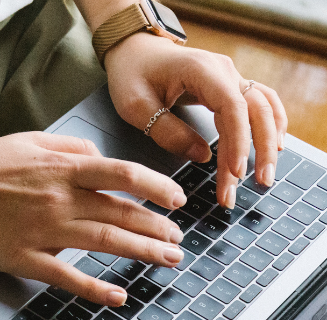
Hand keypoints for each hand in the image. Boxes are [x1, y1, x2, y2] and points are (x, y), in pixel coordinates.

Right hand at [0, 132, 185, 306]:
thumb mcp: (30, 140)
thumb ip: (70, 147)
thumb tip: (100, 157)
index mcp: (62, 169)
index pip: (123, 175)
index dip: (157, 187)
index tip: (177, 199)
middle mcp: (59, 199)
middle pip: (122, 213)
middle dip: (158, 227)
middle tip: (178, 240)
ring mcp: (44, 230)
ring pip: (105, 241)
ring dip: (142, 252)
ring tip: (167, 259)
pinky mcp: (24, 257)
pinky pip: (67, 276)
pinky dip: (96, 288)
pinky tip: (118, 295)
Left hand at [105, 33, 287, 207]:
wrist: (135, 50)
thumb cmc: (132, 74)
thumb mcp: (135, 105)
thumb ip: (167, 131)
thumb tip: (202, 156)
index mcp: (200, 70)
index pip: (232, 107)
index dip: (238, 140)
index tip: (236, 171)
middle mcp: (223, 71)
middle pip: (256, 109)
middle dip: (261, 149)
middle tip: (260, 183)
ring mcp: (230, 77)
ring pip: (262, 109)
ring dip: (268, 141)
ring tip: (265, 175)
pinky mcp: (229, 86)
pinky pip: (260, 104)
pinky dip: (270, 124)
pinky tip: (274, 147)